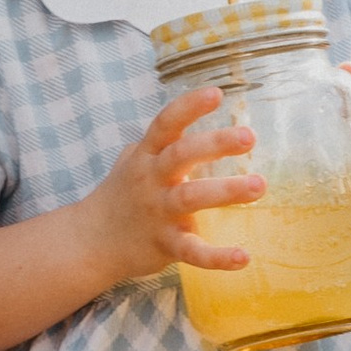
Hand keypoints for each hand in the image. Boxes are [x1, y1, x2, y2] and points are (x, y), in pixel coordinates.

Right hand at [83, 84, 266, 278]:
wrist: (91, 241)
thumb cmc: (122, 195)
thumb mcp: (132, 161)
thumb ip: (158, 142)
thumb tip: (185, 117)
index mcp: (146, 156)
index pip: (165, 124)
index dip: (189, 107)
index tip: (216, 93)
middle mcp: (151, 180)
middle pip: (181, 155)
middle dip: (215, 144)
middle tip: (249, 137)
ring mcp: (157, 213)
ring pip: (190, 198)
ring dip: (226, 190)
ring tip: (259, 185)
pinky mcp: (164, 245)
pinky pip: (192, 251)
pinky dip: (217, 257)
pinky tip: (243, 257)